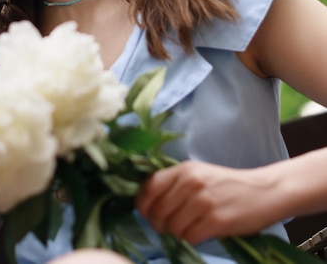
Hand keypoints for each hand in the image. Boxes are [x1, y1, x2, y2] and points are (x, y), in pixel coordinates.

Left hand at [135, 160, 284, 244]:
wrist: (264, 191)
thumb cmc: (227, 185)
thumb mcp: (199, 174)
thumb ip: (175, 183)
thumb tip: (148, 204)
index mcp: (185, 169)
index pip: (149, 187)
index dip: (143, 203)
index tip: (146, 212)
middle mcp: (191, 182)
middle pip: (157, 211)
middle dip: (159, 223)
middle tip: (170, 225)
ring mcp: (203, 201)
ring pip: (172, 227)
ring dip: (178, 232)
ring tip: (190, 227)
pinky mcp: (216, 221)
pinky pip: (189, 238)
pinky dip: (192, 239)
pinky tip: (202, 232)